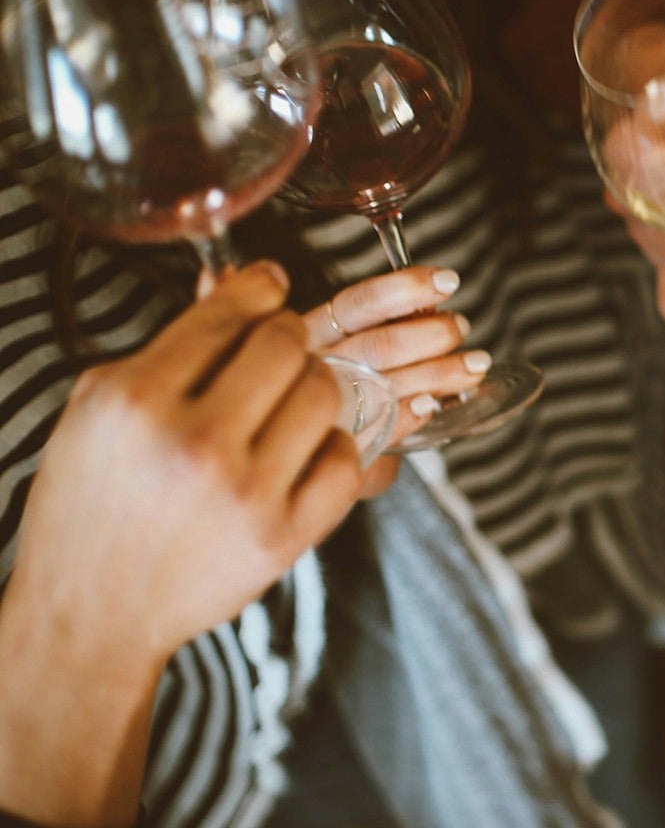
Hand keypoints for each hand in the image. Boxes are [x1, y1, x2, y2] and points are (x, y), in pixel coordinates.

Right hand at [8, 261, 362, 665]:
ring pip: (324, 393)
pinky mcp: (283, 536)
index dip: (260, 288)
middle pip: (286, 344)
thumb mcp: (98, 412)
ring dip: (314, 386)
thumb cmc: (89, 506)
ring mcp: (245, 492)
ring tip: (289, 400)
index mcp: (136, 400)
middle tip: (278, 349)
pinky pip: (345, 459)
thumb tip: (235, 280)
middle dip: (286, 337)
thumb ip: (166, 347)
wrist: (91, 615)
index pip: (226, 314)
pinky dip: (333, 446)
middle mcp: (193, 442)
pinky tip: (304, 450)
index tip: (271, 285)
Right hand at [306, 266, 482, 489]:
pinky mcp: (340, 444)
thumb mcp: (344, 344)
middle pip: (379, 345)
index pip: (358, 304)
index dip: (405, 289)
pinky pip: (382, 428)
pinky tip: (432, 404)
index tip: (447, 281)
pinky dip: (412, 413)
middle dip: (432, 333)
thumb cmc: (334, 383)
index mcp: (312, 332)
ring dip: (439, 372)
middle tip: (460, 327)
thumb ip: (383, 324)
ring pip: (386, 385)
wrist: (299, 454)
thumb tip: (433, 310)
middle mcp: (316, 368)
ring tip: (475, 365)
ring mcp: (327, 408)